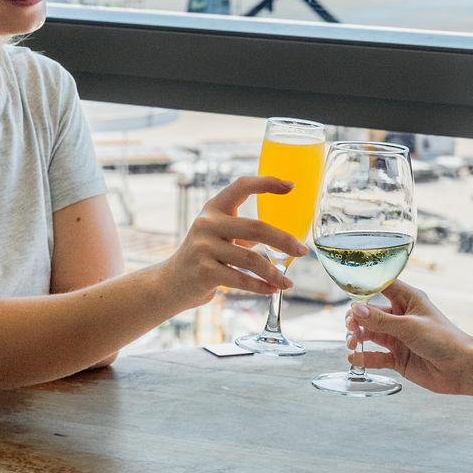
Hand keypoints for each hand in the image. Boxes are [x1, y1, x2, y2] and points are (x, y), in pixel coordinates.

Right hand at [164, 175, 308, 308]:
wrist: (170, 283)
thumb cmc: (203, 256)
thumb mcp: (218, 234)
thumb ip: (244, 230)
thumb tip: (282, 235)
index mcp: (213, 208)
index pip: (242, 186)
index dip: (267, 182)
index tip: (291, 186)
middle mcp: (207, 224)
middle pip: (255, 227)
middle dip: (284, 240)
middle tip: (302, 251)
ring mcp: (204, 248)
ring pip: (251, 258)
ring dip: (274, 272)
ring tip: (288, 281)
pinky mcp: (205, 272)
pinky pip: (242, 279)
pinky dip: (261, 286)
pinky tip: (274, 289)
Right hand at [346, 281, 472, 394]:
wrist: (462, 368)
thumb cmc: (443, 339)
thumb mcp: (410, 326)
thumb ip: (381, 320)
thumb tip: (355, 309)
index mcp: (407, 299)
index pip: (381, 285)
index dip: (363, 287)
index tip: (346, 292)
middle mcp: (400, 316)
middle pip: (370, 312)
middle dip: (356, 318)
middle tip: (350, 328)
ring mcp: (398, 337)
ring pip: (370, 334)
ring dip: (357, 337)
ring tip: (351, 344)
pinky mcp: (398, 357)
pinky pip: (376, 356)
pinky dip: (364, 357)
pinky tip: (353, 360)